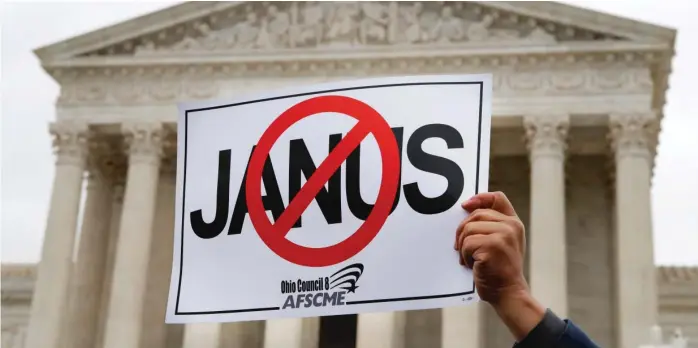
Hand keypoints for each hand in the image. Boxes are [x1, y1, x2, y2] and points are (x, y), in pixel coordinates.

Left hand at [455, 191, 544, 339]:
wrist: (508, 292)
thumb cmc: (499, 269)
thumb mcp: (502, 242)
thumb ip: (491, 225)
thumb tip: (466, 208)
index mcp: (514, 223)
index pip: (497, 198)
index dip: (479, 198)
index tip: (465, 205)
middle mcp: (511, 226)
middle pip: (476, 214)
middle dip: (462, 229)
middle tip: (461, 247)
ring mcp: (503, 235)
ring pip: (469, 228)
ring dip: (463, 245)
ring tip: (469, 258)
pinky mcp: (493, 246)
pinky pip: (467, 243)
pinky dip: (464, 255)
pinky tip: (471, 264)